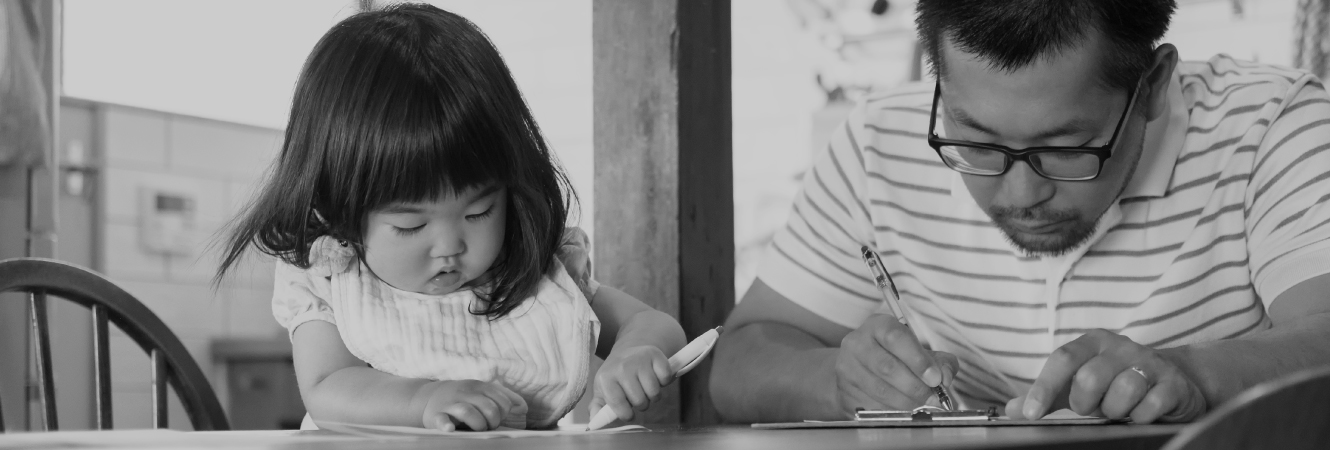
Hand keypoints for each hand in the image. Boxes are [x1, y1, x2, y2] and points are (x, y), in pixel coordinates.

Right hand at [421, 380, 527, 430]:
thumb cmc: (463, 397)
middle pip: (488, 407)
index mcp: (479, 386)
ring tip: (478, 428)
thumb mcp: (481, 391)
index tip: (498, 418)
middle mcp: (465, 393)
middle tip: (488, 426)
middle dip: (493, 420)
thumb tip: (524, 407)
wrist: (428, 397)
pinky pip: (441, 420)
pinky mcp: (436, 415)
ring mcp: (450, 404)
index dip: (504, 413)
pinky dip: (446, 425)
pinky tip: (450, 429)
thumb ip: (504, 396)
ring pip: (468, 411)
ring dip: (478, 423)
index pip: (502, 400)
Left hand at [590, 345, 673, 422]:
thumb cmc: (616, 374)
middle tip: (638, 395)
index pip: (618, 404)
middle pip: (640, 401)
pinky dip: (664, 381)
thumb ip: (598, 407)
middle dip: (642, 404)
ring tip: (647, 388)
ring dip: (653, 395)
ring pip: (654, 392)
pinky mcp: (655, 355)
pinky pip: (665, 378)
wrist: (629, 348)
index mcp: (606, 377)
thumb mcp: (603, 388)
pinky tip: (656, 376)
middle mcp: (622, 367)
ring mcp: (639, 360)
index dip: (626, 414)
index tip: (628, 413)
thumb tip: (594, 422)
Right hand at [834, 314, 957, 413]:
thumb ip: (939, 361)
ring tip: (922, 405)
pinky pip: (872, 406)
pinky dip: (893, 411)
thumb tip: (945, 377)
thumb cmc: (893, 357)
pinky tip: (904, 410)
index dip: (918, 360)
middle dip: (915, 386)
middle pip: (887, 367)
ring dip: (907, 402)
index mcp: (878, 326)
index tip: (935, 379)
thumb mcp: (918, 351)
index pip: (896, 338)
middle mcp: (857, 343)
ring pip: (879, 390)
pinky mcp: (844, 391)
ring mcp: (847, 367)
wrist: (857, 370)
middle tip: (933, 397)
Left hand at [1006, 329, 1206, 423]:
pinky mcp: (1172, 382)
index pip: (1062, 360)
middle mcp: (1120, 347)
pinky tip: (1141, 413)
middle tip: (1093, 408)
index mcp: (1091, 343)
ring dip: (1115, 410)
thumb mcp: (1079, 385)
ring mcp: (1149, 362)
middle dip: (1085, 402)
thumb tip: (1013, 409)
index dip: (1043, 387)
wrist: (1171, 381)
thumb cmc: (1115, 382)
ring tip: (1119, 409)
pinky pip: (1152, 404)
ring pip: (1123, 390)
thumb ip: (1048, 395)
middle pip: (1090, 377)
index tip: (1031, 414)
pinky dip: (1141, 416)